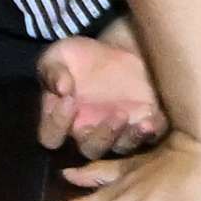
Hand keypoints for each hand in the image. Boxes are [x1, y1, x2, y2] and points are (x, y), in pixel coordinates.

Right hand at [34, 35, 165, 161]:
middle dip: (99, 136)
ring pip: (119, 148)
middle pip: (90, 150)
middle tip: (109, 113)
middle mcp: (88, 135)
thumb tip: (61, 89)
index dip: (57, 123)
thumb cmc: (81, 57)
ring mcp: (117, 134)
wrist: (118, 49)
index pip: (52, 137)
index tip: (68, 99)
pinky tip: (149, 122)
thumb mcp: (59, 56)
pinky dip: (147, 134)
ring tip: (126, 115)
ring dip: (124, 137)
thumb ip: (53, 72)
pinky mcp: (143, 126)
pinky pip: (146, 140)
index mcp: (62, 122)